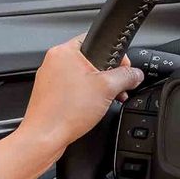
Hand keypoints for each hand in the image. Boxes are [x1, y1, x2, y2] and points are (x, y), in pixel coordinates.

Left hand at [19, 40, 145, 155]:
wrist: (44, 138)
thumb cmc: (65, 112)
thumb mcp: (107, 89)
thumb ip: (126, 77)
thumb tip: (135, 74)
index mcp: (64, 51)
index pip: (97, 40)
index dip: (116, 55)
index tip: (124, 70)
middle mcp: (54, 62)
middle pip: (91, 60)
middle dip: (109, 76)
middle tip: (117, 89)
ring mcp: (50, 79)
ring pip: (82, 76)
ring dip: (98, 88)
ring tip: (105, 101)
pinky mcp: (50, 95)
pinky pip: (73, 90)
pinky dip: (84, 97)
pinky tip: (90, 109)